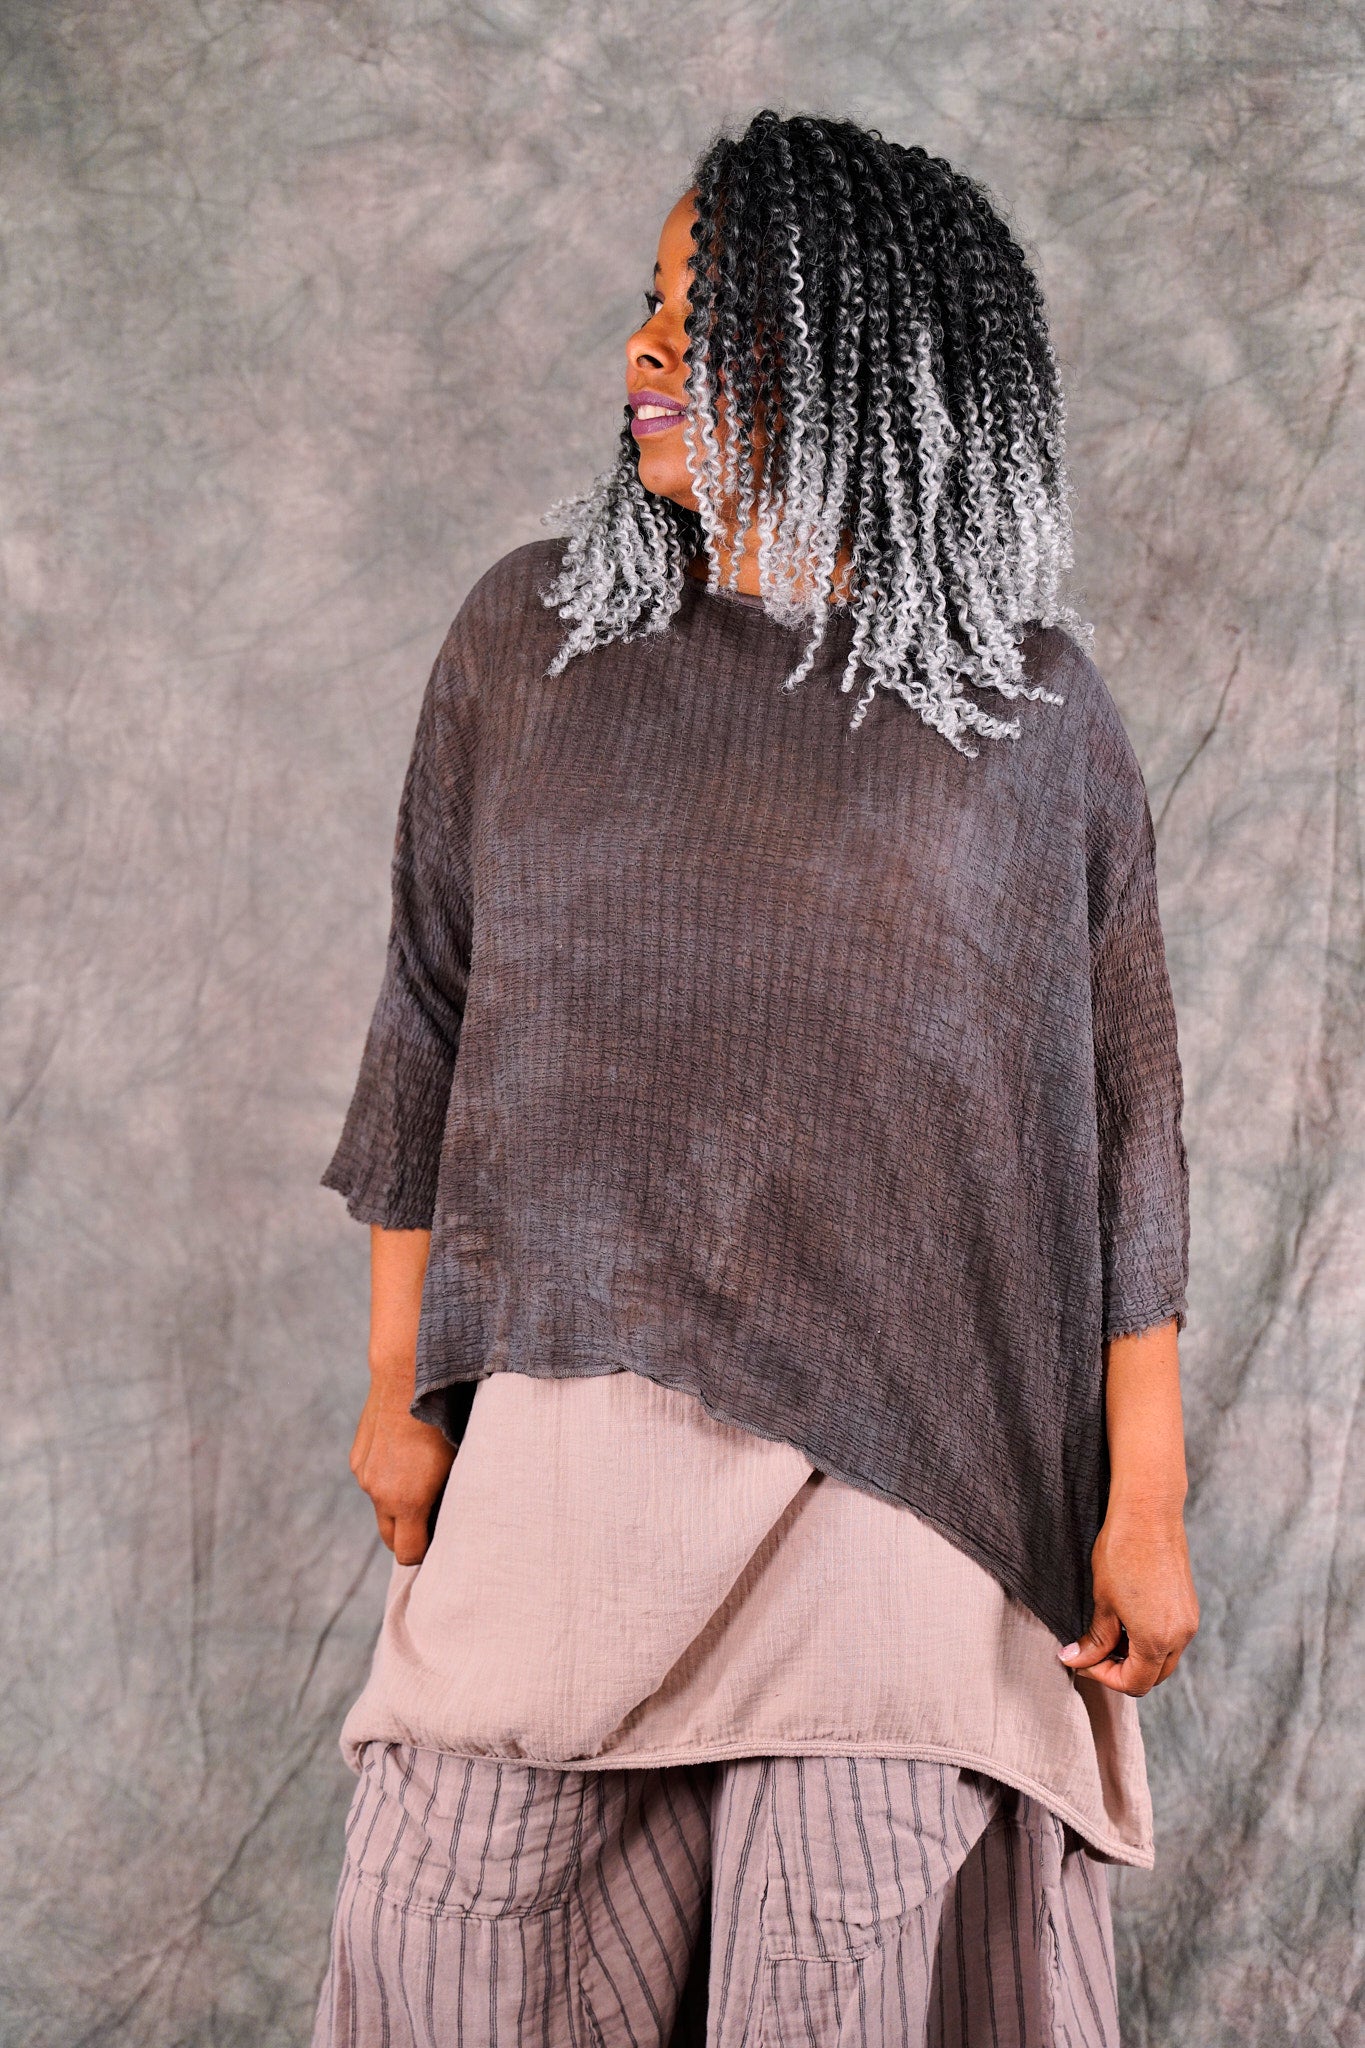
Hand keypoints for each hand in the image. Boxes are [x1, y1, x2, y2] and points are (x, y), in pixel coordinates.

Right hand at [349, 1380, 454, 1565]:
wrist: (407, 1377)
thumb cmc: (443, 1420)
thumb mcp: (457, 1462)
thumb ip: (448, 1498)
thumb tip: (452, 1520)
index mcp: (406, 1501)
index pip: (408, 1555)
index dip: (425, 1554)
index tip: (441, 1541)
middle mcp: (379, 1493)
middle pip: (390, 1540)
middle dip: (409, 1536)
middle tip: (434, 1519)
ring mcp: (364, 1475)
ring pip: (381, 1508)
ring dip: (397, 1505)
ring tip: (420, 1479)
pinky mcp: (357, 1458)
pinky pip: (372, 1481)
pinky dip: (386, 1479)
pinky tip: (403, 1456)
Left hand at [1058, 1497, 1198, 1695]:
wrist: (1148, 1513)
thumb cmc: (1121, 1553)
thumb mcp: (1103, 1601)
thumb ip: (1095, 1639)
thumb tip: (1076, 1660)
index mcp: (1157, 1640)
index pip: (1134, 1683)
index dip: (1104, 1677)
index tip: (1082, 1660)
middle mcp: (1180, 1636)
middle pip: (1152, 1676)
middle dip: (1121, 1672)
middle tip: (1092, 1653)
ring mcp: (1189, 1621)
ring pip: (1164, 1659)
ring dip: (1136, 1657)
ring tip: (1107, 1636)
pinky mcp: (1189, 1606)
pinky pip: (1171, 1639)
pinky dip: (1150, 1641)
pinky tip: (1127, 1622)